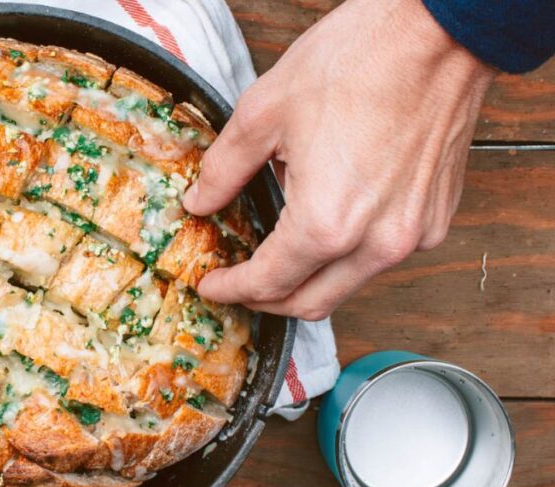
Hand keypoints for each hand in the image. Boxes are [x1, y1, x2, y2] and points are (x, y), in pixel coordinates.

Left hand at [184, 0, 494, 319]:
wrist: (435, 34)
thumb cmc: (359, 62)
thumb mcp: (263, 113)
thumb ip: (224, 170)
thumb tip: (201, 201)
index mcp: (327, 222)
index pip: (269, 282)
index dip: (233, 289)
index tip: (213, 284)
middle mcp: (376, 242)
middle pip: (311, 302)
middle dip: (267, 299)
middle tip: (239, 282)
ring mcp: (412, 234)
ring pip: (348, 284)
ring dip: (307, 278)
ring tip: (277, 248)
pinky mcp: (434, 218)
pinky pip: (380, 257)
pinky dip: (345, 254)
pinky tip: (325, 223)